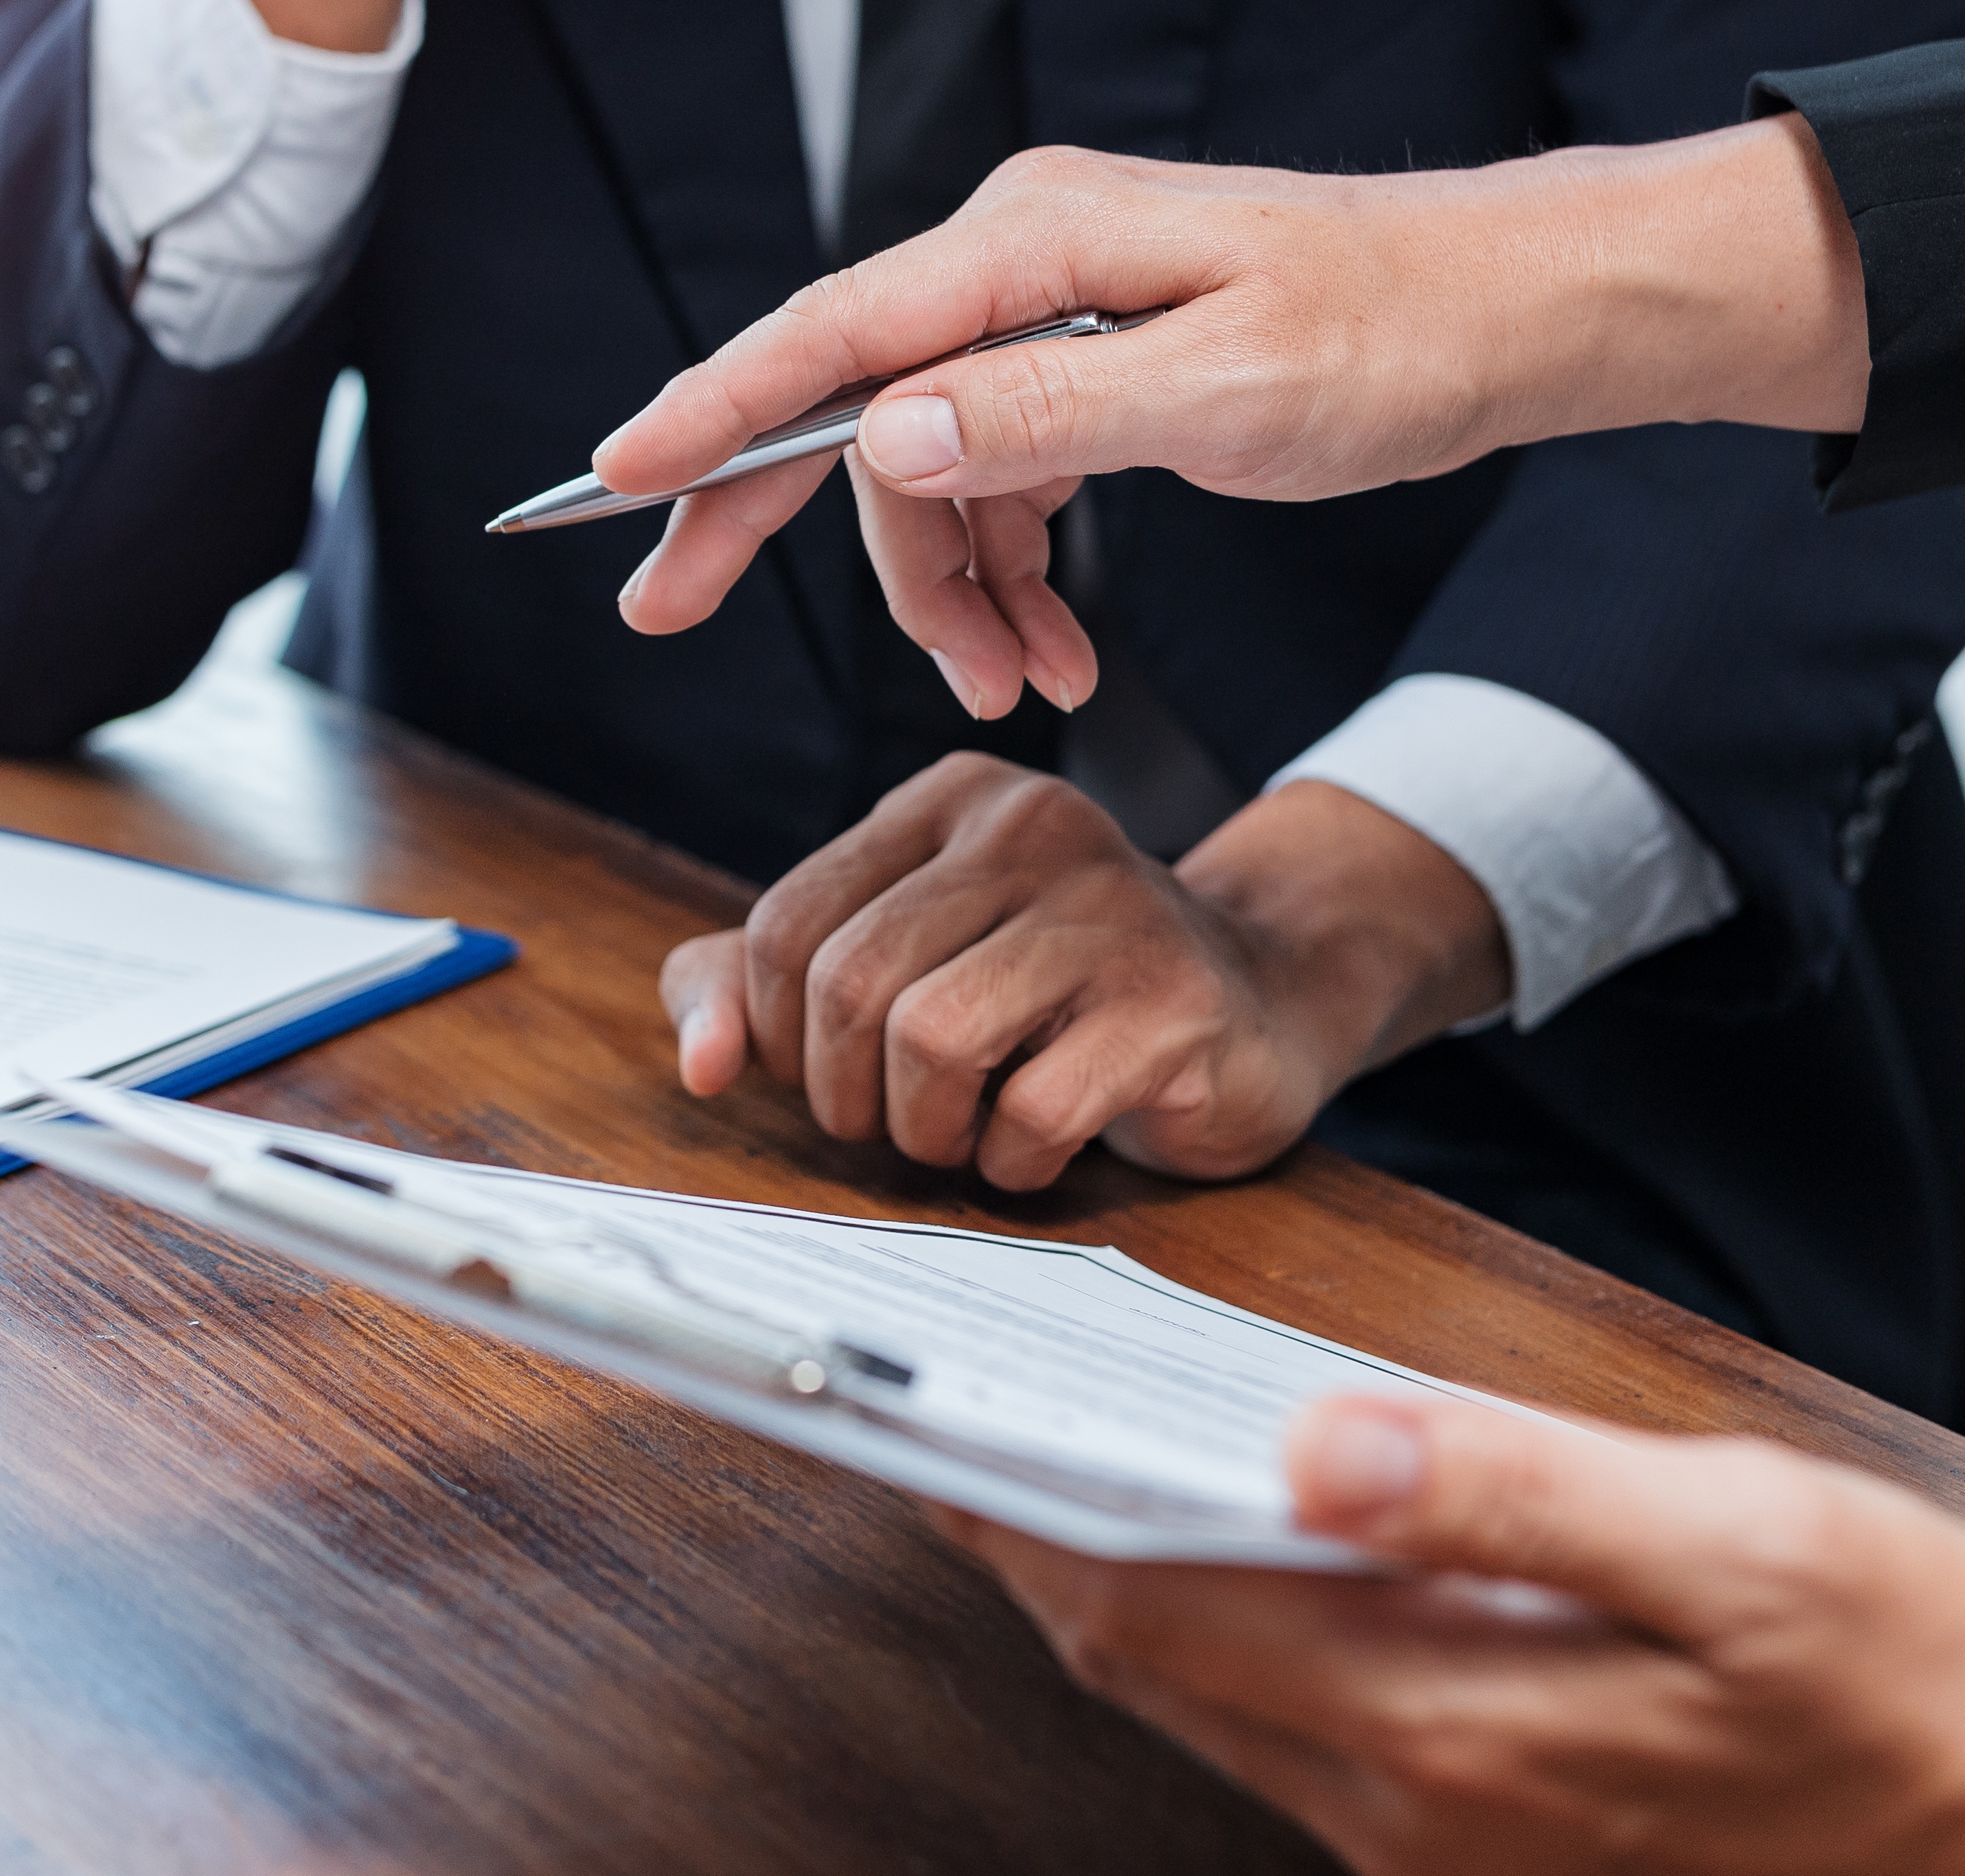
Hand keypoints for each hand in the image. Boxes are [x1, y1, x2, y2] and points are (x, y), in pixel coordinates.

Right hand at [603, 126, 1872, 696]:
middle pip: (847, 403)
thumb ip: (1053, 414)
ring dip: (949, 591)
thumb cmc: (1399, 333)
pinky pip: (1000, 480)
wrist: (1517, 313)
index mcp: (1035, 244)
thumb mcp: (1232, 391)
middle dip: (763, 519)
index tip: (616, 473)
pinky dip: (1010, 576)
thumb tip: (890, 436)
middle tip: (663, 611)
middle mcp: (1023, 262)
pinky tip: (1055, 655)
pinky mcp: (1090, 367)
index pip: (832, 335)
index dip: (712, 409)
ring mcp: (1052, 314)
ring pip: (929, 467)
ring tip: (1017, 692)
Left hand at [659, 760, 1508, 1188]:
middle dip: (845, 1091)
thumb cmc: (1052, 990)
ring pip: (930, 1041)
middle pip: (850, 983)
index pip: (788, 923)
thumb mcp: (899, 958)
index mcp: (950, 800)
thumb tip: (702, 1063)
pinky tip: (1037, 1147)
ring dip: (926, 1129)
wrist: (1262, 994)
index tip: (825, 1073)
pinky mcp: (1175, 1005)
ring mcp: (1114, 909)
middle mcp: (1032, 827)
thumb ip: (761, 984)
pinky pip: (1032, 1112)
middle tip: (892, 1122)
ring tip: (963, 1132)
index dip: (778, 1032)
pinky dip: (1010, 1163)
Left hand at [931, 1393, 1964, 1875]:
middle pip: (1152, 1661)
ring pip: (1212, 1698)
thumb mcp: (1735, 1543)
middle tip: (933, 1418)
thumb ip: (1513, 1493)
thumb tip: (1315, 1444)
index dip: (1022, 1512)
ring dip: (1116, 1589)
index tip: (922, 1420)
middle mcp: (1413, 1805)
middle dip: (1031, 1542)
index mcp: (1449, 1724)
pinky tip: (1218, 1546)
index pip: (1154, 1610)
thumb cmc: (1908, 1669)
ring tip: (1037, 1459)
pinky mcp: (1488, 1829)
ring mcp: (1445, 1834)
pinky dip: (1219, 1632)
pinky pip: (1294, 1726)